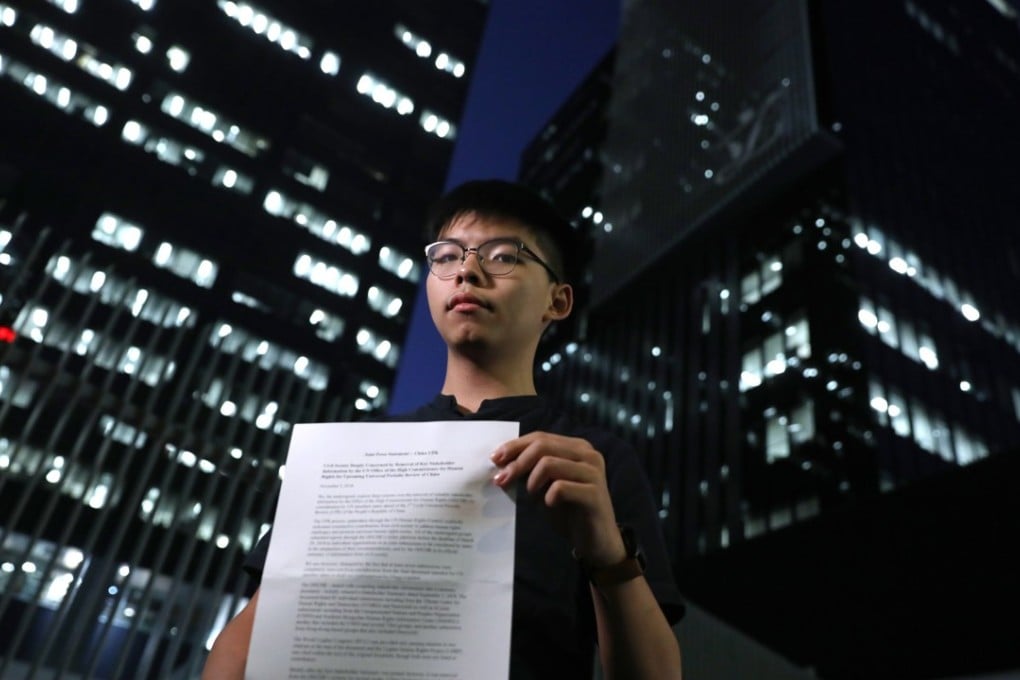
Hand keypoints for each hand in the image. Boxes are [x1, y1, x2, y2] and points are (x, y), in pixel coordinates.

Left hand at [490, 431, 625, 567]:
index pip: (540, 437)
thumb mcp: (546, 486)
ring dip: (532, 480)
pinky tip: (549, 504)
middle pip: (542, 446)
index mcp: (577, 447)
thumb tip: (500, 462)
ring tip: (531, 495)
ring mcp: (593, 473)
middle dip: (517, 462)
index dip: (515, 446)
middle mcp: (588, 454)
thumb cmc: (569, 511)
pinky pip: (560, 487)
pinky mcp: (594, 494)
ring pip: (549, 463)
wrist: (597, 541)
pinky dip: (547, 496)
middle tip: (502, 480)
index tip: (495, 459)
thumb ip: (530, 470)